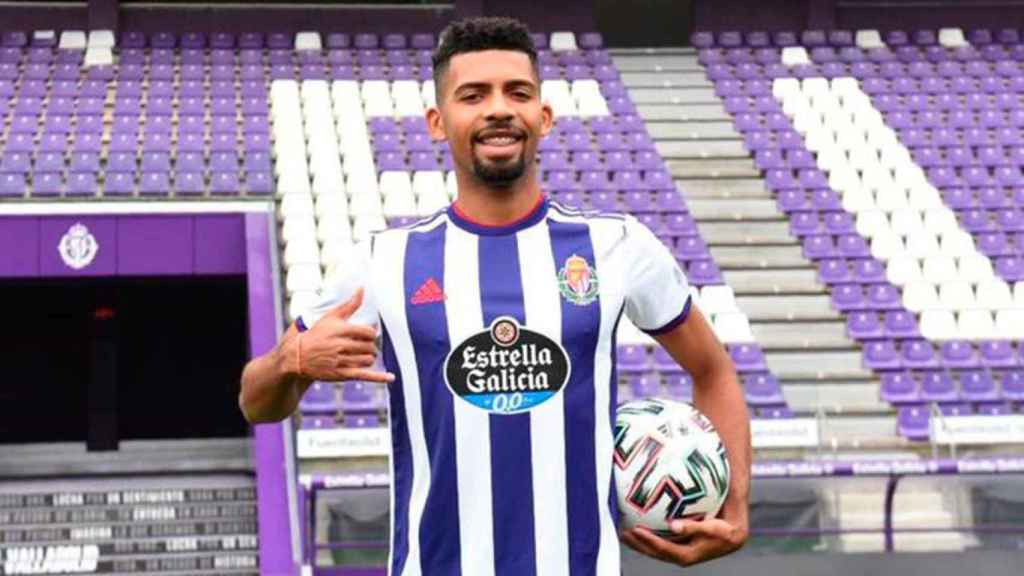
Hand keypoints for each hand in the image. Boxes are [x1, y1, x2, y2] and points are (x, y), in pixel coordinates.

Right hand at [293, 289, 394, 383]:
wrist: (298, 355)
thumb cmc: (317, 333)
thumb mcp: (331, 316)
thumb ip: (350, 305)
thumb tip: (362, 289)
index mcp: (341, 330)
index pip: (369, 332)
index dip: (370, 334)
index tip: (365, 335)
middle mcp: (341, 346)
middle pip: (370, 346)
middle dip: (369, 346)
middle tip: (363, 345)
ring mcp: (341, 361)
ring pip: (368, 360)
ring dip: (369, 357)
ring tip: (362, 355)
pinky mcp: (341, 374)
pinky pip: (364, 376)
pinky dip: (379, 377)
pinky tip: (391, 378)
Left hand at [620, 516, 747, 566]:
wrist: (732, 536)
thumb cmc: (723, 530)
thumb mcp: (711, 528)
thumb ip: (692, 527)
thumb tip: (673, 526)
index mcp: (686, 555)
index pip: (663, 549)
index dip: (648, 541)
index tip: (635, 529)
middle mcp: (680, 556)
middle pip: (654, 552)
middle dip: (638, 544)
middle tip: (622, 532)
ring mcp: (679, 552)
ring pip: (655, 549)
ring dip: (640, 542)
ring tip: (624, 531)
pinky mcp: (679, 547)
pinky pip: (660, 543)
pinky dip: (649, 537)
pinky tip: (639, 525)